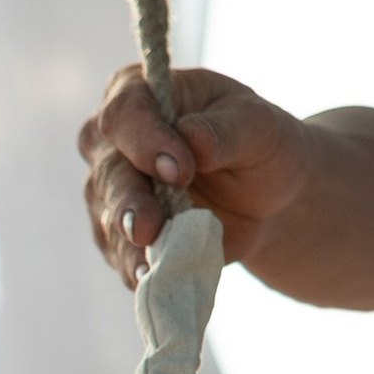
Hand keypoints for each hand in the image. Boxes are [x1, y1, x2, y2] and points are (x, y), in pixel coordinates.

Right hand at [78, 65, 311, 282]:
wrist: (265, 197)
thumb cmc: (259, 145)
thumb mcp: (258, 127)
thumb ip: (223, 131)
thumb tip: (191, 141)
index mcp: (142, 95)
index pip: (124, 114)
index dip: (145, 141)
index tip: (180, 169)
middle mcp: (114, 141)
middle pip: (108, 171)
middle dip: (129, 202)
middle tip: (148, 228)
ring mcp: (111, 190)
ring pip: (108, 218)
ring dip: (131, 244)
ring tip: (152, 266)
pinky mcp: (118, 233)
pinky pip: (120, 254)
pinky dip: (137, 269)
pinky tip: (153, 279)